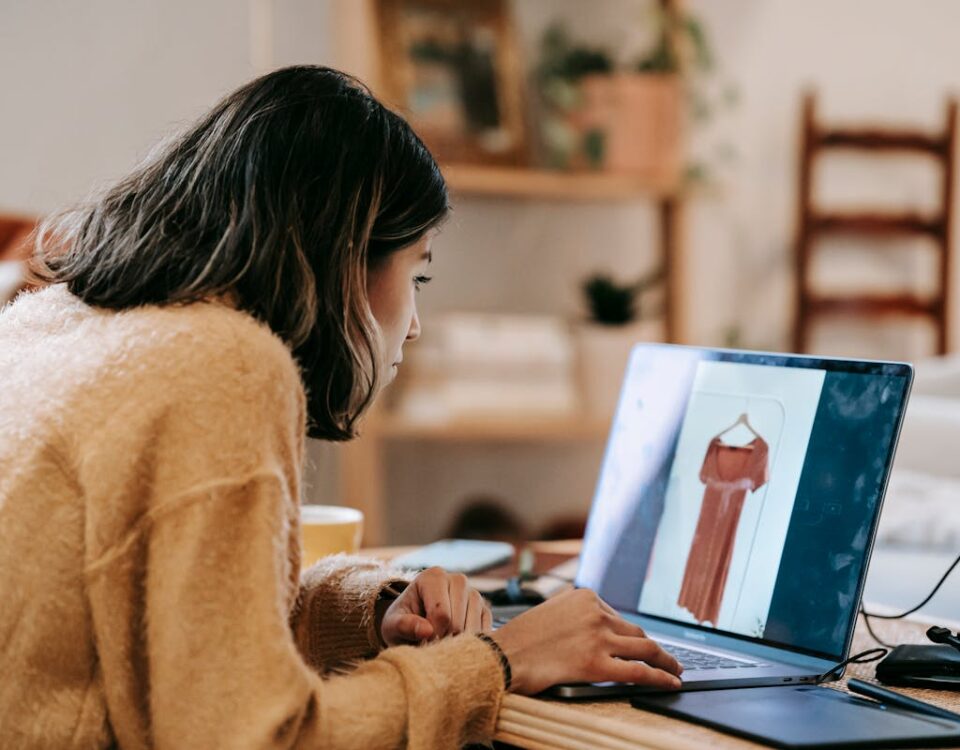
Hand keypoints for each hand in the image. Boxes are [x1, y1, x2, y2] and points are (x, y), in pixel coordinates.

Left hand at [379, 567, 492, 646]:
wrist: (414, 624)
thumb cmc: (402, 622)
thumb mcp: (392, 625)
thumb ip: (404, 626)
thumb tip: (427, 631)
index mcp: (433, 577)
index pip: (442, 613)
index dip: (431, 635)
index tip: (421, 641)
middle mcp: (457, 580)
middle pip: (457, 622)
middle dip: (443, 640)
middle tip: (431, 644)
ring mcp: (474, 593)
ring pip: (473, 628)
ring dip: (457, 644)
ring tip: (441, 643)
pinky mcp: (484, 609)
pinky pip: (484, 632)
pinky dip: (470, 643)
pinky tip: (456, 643)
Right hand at [490, 588, 682, 694]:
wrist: (503, 656)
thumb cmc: (522, 639)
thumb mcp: (552, 611)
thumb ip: (577, 615)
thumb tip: (600, 629)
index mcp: (585, 596)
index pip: (617, 617)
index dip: (630, 635)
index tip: (641, 644)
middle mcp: (595, 612)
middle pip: (635, 631)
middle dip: (653, 647)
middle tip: (668, 658)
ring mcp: (598, 637)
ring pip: (645, 648)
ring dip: (666, 660)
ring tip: (675, 670)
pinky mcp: (597, 664)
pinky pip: (640, 671)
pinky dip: (661, 677)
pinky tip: (672, 682)